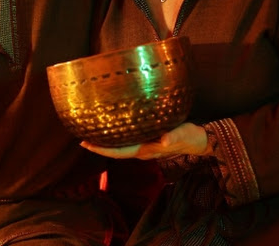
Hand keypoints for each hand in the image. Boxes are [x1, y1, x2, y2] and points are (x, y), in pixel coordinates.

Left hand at [80, 122, 210, 159]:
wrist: (198, 140)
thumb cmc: (189, 137)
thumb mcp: (182, 135)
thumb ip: (173, 137)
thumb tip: (163, 140)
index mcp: (146, 150)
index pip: (119, 151)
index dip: (102, 149)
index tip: (86, 144)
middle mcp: (141, 150)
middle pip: (115, 150)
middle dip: (98, 146)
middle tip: (81, 138)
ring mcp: (143, 146)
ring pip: (120, 146)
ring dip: (105, 141)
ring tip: (90, 133)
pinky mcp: (146, 140)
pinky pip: (126, 140)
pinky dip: (115, 136)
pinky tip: (110, 128)